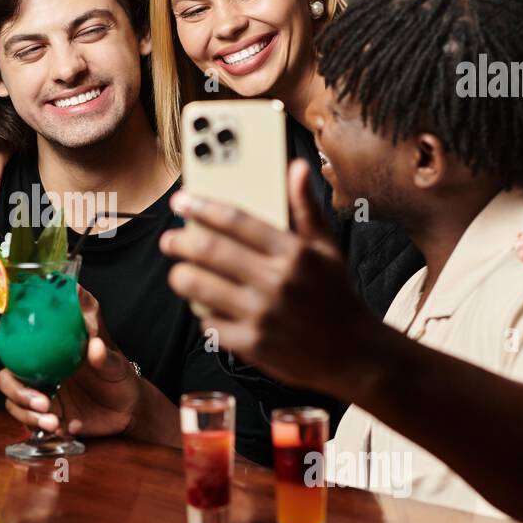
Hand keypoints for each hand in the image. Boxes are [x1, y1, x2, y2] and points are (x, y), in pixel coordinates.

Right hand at [0, 285, 140, 435]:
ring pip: (14, 401)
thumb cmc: (119, 375)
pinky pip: (30, 422)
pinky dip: (42, 427)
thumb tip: (94, 344)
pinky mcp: (45, 415)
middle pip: (7, 375)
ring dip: (27, 413)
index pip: (18, 335)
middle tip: (41, 402)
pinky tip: (65, 429)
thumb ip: (104, 352)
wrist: (128, 410)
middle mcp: (38, 368)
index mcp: (50, 347)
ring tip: (53, 421)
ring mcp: (39, 393)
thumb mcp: (115, 359)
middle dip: (16, 389)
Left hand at [159, 158, 374, 394]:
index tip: (181, 202)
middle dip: (179, 242)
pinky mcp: (252, 345)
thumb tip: (296, 167)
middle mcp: (277, 282)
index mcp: (294, 253)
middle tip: (169, 240)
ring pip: (200, 288)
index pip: (237, 221)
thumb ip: (305, 209)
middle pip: (210, 252)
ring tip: (179, 273)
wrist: (353, 354)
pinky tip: (208, 308)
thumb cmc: (335, 295)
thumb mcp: (327, 250)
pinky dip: (204, 314)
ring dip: (181, 277)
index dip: (202, 208)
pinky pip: (210, 323)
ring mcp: (263, 315)